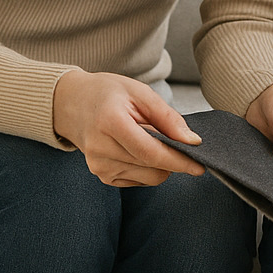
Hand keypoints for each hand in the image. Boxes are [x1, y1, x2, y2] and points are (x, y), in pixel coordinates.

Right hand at [51, 68, 205, 186]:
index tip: (200, 165)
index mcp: (110, 123)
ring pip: (149, 177)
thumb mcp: (140, 92)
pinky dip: (147, 167)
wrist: (72, 104)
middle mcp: (101, 149)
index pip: (151, 152)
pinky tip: (137, 149)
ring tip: (147, 138)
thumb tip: (191, 141)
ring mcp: (99, 166)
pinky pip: (139, 180)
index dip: (178, 161)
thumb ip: (167, 117)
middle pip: (152, 167)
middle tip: (170, 137)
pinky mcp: (102, 176)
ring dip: (160, 163)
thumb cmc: (107, 94)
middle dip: (172, 158)